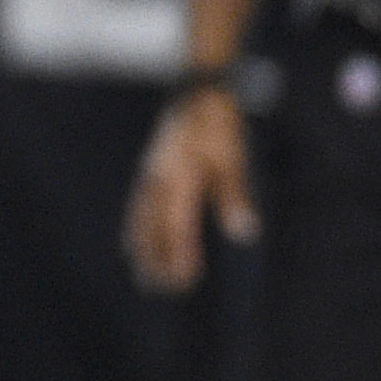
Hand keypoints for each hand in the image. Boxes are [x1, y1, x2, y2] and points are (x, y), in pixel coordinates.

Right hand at [124, 85, 255, 291]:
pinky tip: (136, 243)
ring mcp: (149, 176)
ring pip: (139, 222)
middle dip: (157, 261)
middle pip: (152, 231)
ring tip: (148, 278)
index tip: (185, 280)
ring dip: (144, 251)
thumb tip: (244, 232)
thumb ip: (234, 197)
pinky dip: (136, 231)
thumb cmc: (217, 125)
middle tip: (169, 289)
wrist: (197, 91)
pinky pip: (136, 209)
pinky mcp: (148, 171)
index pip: (176, 227)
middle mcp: (158, 181)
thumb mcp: (233, 159)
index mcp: (179, 179)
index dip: (179, 255)